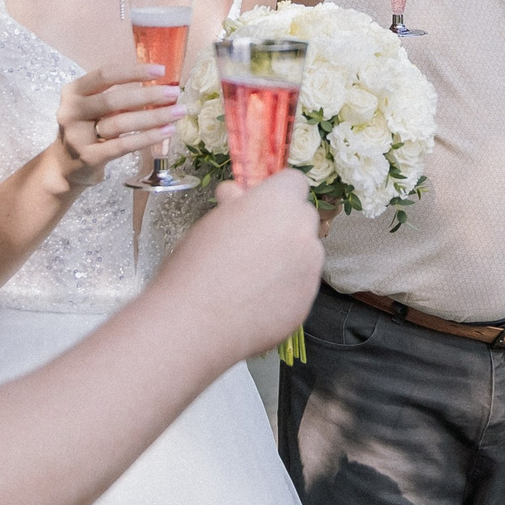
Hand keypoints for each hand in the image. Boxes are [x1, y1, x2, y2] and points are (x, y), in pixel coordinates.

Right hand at [52, 60, 178, 186]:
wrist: (64, 167)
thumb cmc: (86, 130)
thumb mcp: (93, 108)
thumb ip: (117, 97)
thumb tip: (159, 87)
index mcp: (73, 91)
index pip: (105, 75)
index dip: (134, 71)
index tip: (161, 71)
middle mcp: (72, 111)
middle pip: (114, 99)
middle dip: (148, 95)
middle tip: (174, 93)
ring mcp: (78, 136)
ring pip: (121, 123)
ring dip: (153, 117)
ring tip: (177, 112)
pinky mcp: (89, 157)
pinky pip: (124, 145)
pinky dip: (147, 138)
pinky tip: (166, 132)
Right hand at [159, 172, 325, 356]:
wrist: (195, 323)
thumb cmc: (194, 266)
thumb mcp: (210, 223)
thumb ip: (235, 205)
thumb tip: (236, 194)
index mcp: (278, 202)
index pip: (294, 182)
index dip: (275, 193)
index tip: (258, 207)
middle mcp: (302, 232)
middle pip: (303, 217)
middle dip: (284, 225)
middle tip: (252, 242)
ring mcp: (310, 269)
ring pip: (305, 254)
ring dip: (287, 258)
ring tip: (250, 278)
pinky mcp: (308, 302)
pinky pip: (300, 286)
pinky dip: (285, 290)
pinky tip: (255, 301)